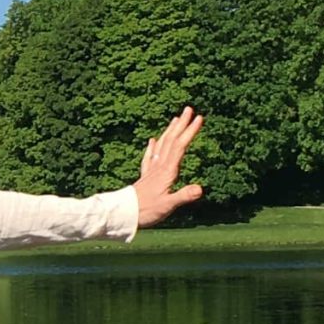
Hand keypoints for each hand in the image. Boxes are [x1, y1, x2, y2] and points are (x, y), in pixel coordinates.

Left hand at [133, 108, 205, 227]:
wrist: (123, 215)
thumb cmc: (146, 211)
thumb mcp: (168, 206)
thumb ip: (183, 196)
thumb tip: (200, 189)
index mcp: (167, 171)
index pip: (180, 146)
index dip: (189, 131)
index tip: (198, 118)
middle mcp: (159, 167)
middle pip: (171, 141)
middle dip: (181, 124)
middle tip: (189, 109)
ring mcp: (151, 171)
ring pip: (161, 145)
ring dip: (169, 131)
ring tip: (175, 119)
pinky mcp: (145, 177)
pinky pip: (149, 157)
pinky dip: (152, 147)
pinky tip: (152, 140)